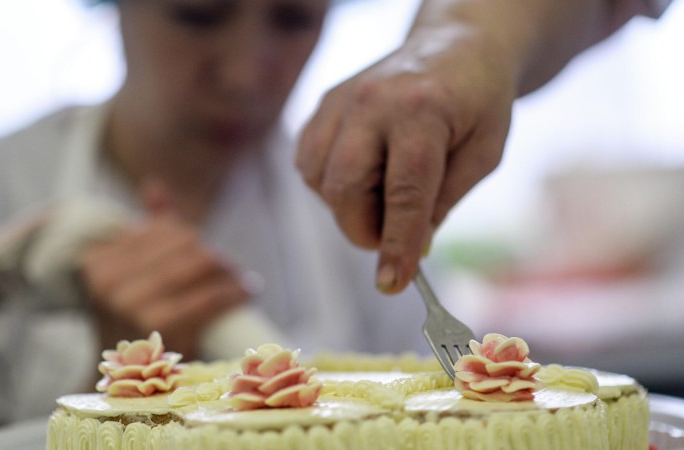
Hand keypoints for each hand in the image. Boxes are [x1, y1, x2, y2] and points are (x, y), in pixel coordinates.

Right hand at [79, 184, 248, 359]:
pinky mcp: (160, 326)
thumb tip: (155, 186)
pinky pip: (210, 296)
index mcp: (98, 260)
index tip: (206, 252)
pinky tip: (245, 293)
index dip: (192, 240)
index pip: (165, 230)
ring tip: (240, 282)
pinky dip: (234, 292)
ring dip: (229, 272)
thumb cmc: (134, 323)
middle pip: (186, 245)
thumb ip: (144, 230)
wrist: (125, 383)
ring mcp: (132, 303)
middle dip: (214, 257)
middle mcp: (109, 280)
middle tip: (231, 270)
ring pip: (201, 263)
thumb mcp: (132, 273)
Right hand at [297, 18, 515, 293]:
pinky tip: (362, 177)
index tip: (392, 283)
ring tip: (385, 195)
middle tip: (394, 237)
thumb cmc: (478, 101)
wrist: (456, 46)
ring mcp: (341, 100)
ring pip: (319, 179)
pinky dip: (330, 185)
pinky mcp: (324, 104)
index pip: (404, 193)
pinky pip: (308, 162)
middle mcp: (372, 102)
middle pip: (345, 188)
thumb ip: (443, 202)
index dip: (397, 245)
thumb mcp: (484, 154)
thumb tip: (409, 249)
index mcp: (422, 111)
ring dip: (348, 206)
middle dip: (365, 229)